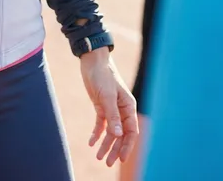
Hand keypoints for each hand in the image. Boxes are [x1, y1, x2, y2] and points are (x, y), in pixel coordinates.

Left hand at [81, 49, 137, 167]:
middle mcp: (122, 109)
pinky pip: (101, 123)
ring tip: (98, 157)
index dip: (127, 146)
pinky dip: (97, 133)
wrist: (92, 61)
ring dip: (105, 144)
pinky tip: (91, 142)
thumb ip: (113, 116)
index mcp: (128, 106)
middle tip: (107, 162)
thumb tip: (118, 135)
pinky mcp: (101, 106)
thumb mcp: (107, 96)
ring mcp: (111, 108)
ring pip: (111, 131)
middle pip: (121, 134)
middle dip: (115, 149)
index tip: (121, 159)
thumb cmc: (103, 75)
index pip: (131, 131)